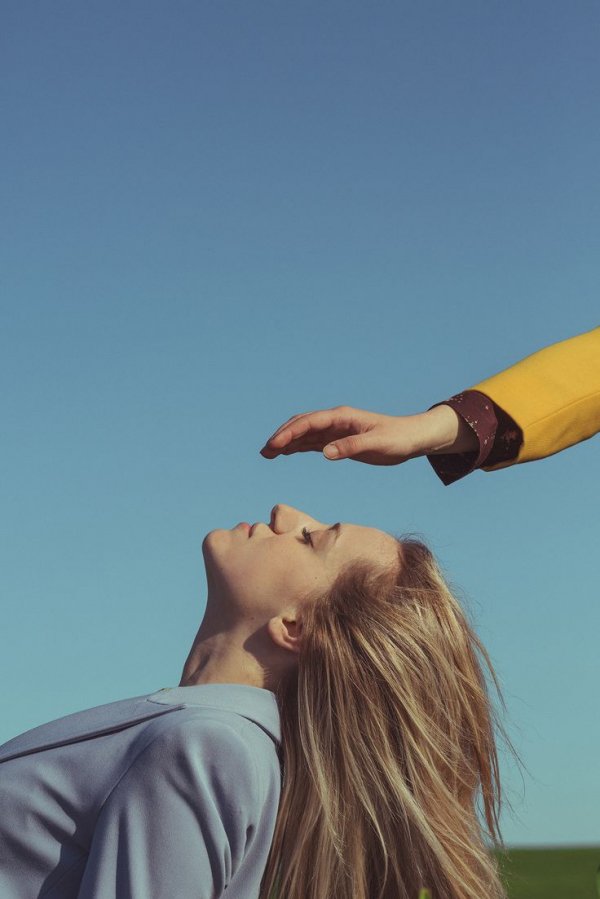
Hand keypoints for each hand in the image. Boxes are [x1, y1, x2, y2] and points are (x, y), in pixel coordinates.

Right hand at [259, 404, 477, 466]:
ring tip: (267, 454)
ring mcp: (336, 430)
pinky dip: (298, 447)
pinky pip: (313, 442)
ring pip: (304, 433)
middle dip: (281, 436)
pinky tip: (287, 454)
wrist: (412, 438)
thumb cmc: (397, 439)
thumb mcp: (377, 445)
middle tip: (264, 452)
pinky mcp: (339, 440)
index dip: (289, 433)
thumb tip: (325, 453)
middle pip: (301, 425)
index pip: (309, 422)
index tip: (274, 445)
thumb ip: (350, 447)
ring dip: (286, 442)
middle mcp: (336, 420)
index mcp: (342, 417)